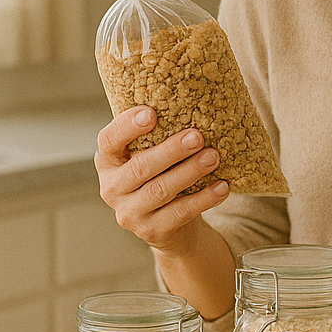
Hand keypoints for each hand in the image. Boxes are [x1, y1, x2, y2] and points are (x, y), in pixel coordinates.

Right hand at [95, 106, 228, 253]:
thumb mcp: (152, 154)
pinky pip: (180, 213)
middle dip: (171, 150)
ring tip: (214, 157)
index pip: (109, 140)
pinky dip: (204, 198)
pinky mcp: (151, 231)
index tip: (152, 113)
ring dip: (190, 172)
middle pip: (140, 167)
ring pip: (161, 190)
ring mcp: (129, 213)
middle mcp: (112, 188)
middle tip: (197, 136)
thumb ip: (158, 135)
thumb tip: (194, 99)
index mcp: (108, 161)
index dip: (128, 126)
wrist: (171, 226)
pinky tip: (222, 186)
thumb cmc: (162, 176)